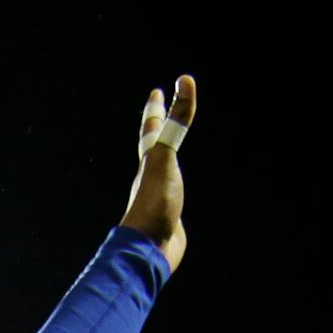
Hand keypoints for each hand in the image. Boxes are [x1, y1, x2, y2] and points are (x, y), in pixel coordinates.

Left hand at [121, 75, 195, 272]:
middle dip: (158, 128)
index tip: (157, 91)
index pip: (151, 131)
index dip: (155, 110)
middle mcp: (152, 178)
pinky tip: (176, 194)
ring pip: (163, 171)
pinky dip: (176, 187)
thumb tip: (184, 81)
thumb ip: (173, 125)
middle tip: (160, 111)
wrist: (149, 251)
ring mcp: (161, 198)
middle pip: (154, 148)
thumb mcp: (163, 160)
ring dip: (165, 158)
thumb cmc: (153, 205)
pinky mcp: (170, 218)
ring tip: (168, 152)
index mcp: (149, 164)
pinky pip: (174, 195)